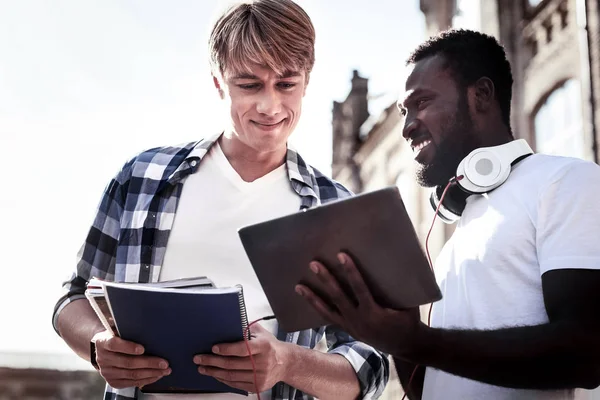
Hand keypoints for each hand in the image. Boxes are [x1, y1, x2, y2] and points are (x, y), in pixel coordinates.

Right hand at [92, 330, 170, 388]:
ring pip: (132, 374)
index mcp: (103, 342)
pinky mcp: (113, 382)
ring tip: (165, 370)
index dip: (128, 347)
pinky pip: (131, 383)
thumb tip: (145, 325)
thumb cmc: (116, 336)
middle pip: (128, 362)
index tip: (143, 349)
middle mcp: (103, 359)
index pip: (114, 344)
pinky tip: (156, 376)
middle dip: (149, 363)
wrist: (103, 350)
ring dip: (151, 373)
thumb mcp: (117, 329)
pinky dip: (146, 380)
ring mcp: (107, 372)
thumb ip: (127, 328)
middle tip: (164, 363)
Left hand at [193, 323, 287, 392]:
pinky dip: (223, 379)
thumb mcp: (261, 333)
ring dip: (214, 372)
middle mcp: (262, 362)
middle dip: (212, 361)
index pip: (242, 349)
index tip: (213, 348)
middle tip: (200, 358)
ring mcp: (260, 376)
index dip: (226, 349)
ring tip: (203, 368)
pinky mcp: (257, 386)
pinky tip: (215, 374)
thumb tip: (227, 323)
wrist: (285, 363)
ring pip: (231, 375)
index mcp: (263, 346)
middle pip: (232, 364)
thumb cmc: (270, 346)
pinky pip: (235, 384)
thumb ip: (245, 328)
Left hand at [295, 252, 424, 356]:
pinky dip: (318, 308)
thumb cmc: (408, 319)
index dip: (350, 271)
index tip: (341, 255)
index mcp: (374, 313)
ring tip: (298, 286)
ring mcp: (350, 327)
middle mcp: (358, 320)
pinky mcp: (347, 330)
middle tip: (313, 264)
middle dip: (325, 279)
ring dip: (312, 297)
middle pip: (338, 297)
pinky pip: (329, 318)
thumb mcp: (408, 304)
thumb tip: (399, 261)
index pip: (359, 288)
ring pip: (327, 310)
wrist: (406, 346)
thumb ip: (399, 287)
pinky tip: (307, 299)